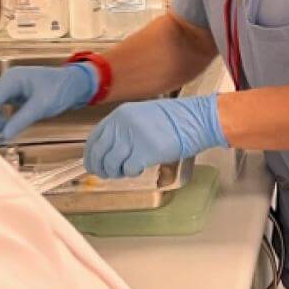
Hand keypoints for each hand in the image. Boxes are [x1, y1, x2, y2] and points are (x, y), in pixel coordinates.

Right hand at [0, 63, 96, 142]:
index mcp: (13, 78)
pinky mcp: (12, 94)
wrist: (75, 83)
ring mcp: (9, 86)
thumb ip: (21, 120)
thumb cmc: (62, 89)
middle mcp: (7, 80)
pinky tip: (5, 128)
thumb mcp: (43, 106)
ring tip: (1, 133)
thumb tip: (3, 136)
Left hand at [85, 95, 225, 177]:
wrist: (197, 119)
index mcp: (121, 114)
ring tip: (126, 171)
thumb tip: (110, 149)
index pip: (95, 137)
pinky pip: (129, 169)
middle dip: (100, 167)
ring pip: (111, 163)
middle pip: (100, 152)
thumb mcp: (144, 115)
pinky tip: (139, 169)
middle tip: (106, 174)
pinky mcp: (145, 152)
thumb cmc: (177, 118)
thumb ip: (125, 129)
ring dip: (116, 172)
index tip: (93, 163)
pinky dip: (132, 172)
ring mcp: (133, 138)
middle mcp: (123, 125)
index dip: (91, 154)